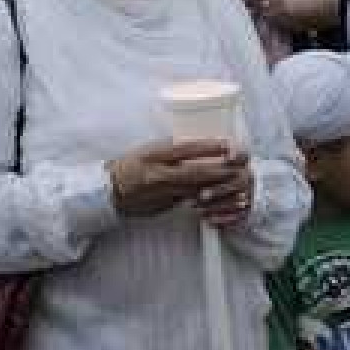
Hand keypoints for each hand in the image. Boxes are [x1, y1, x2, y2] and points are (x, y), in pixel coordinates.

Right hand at [107, 140, 248, 221]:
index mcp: (153, 156)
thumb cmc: (127, 167)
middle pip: (196, 172)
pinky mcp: (166, 206)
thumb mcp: (146, 150)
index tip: (226, 144)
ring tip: (237, 179)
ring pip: (197, 188)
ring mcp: (163, 192)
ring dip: (218, 184)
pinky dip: (206, 197)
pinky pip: (190, 200)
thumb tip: (196, 146)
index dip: (208, 147)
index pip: (184, 150)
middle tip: (240, 163)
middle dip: (220, 168)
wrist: (109, 192)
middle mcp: (159, 174)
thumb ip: (170, 150)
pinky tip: (220, 194)